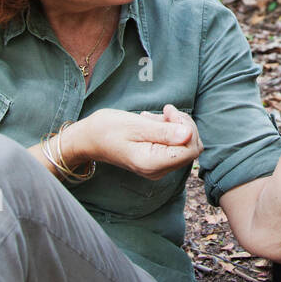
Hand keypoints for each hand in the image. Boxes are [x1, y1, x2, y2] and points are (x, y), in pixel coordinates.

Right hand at [66, 106, 201, 180]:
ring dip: (175, 125)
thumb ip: (163, 132)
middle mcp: (158, 170)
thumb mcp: (135, 125)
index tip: (169, 112)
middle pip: (191, 147)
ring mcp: (158, 167)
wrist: (89, 138)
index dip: (187, 128)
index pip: (190, 149)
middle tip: (166, 111)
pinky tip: (152, 122)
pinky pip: (173, 145)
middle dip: (183, 125)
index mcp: (153, 163)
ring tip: (154, 116)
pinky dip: (168, 130)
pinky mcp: (156, 161)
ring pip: (184, 145)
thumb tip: (188, 135)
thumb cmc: (107, 129)